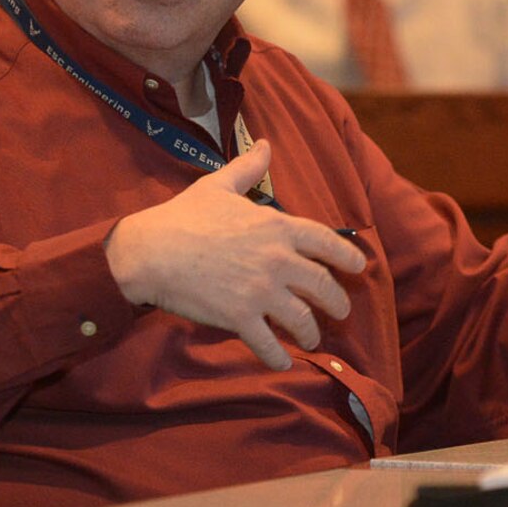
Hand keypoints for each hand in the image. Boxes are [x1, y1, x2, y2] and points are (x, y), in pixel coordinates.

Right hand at [105, 141, 367, 369]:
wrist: (150, 251)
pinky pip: (270, 345)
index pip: (327, 242)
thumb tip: (265, 144)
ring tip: (310, 340)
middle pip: (324, 287)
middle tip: (339, 312)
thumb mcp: (217, 185)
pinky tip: (282, 362)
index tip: (358, 268)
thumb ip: (248, 168)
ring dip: (311, 334)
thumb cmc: (181, 216)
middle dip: (337, 303)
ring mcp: (261, 291)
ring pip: (303, 320)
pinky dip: (279, 358)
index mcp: (276, 227)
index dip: (347, 257)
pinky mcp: (240, 317)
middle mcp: (278, 260)